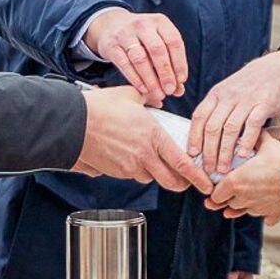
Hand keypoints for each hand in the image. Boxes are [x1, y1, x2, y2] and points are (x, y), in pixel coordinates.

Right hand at [75, 86, 209, 193]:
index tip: (206, 183)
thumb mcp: (130, 95)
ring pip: (150, 177)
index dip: (197, 176)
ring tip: (151, 159)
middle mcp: (144, 156)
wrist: (72, 124)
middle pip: (170, 180)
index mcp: (153, 136)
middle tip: (186, 181)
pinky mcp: (115, 172)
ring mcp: (128, 166)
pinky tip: (129, 155)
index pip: (182, 163)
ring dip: (155, 173)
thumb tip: (156, 99)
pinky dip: (136, 169)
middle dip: (181, 183)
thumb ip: (148, 98)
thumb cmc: (101, 107)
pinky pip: (132, 174)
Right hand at [85, 8, 187, 105]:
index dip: (179, 63)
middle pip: (157, 50)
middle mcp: (143, 24)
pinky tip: (144, 89)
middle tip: (170, 91)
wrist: (111, 25)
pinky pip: (125, 64)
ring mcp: (125, 33)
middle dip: (165, 73)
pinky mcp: (111, 45)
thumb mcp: (158, 42)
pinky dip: (136, 79)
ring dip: (151, 79)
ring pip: (140, 58)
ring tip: (158, 94)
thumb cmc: (142, 38)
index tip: (181, 81)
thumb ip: (170, 64)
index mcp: (160, 21)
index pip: (174, 41)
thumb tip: (179, 90)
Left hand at [189, 49, 279, 175]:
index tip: (192, 155)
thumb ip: (216, 110)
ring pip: (230, 129)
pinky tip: (243, 154)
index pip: (199, 117)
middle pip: (213, 127)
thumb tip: (202, 136)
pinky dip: (246, 141)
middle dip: (209, 151)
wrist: (279, 68)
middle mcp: (229, 96)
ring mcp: (247, 100)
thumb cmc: (250, 86)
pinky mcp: (264, 104)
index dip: (194, 137)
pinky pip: (253, 125)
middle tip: (208, 169)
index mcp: (217, 94)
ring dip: (225, 151)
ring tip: (223, 168)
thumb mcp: (228, 91)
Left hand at [206, 133, 279, 223]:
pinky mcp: (271, 215)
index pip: (215, 195)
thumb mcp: (269, 144)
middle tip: (235, 187)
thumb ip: (257, 138)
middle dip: (229, 197)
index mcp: (236, 182)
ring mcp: (257, 209)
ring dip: (244, 204)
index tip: (221, 184)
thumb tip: (254, 129)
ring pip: (244, 211)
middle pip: (228, 204)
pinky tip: (268, 204)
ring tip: (250, 194)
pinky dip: (264, 212)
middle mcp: (243, 199)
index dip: (216, 190)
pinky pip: (264, 217)